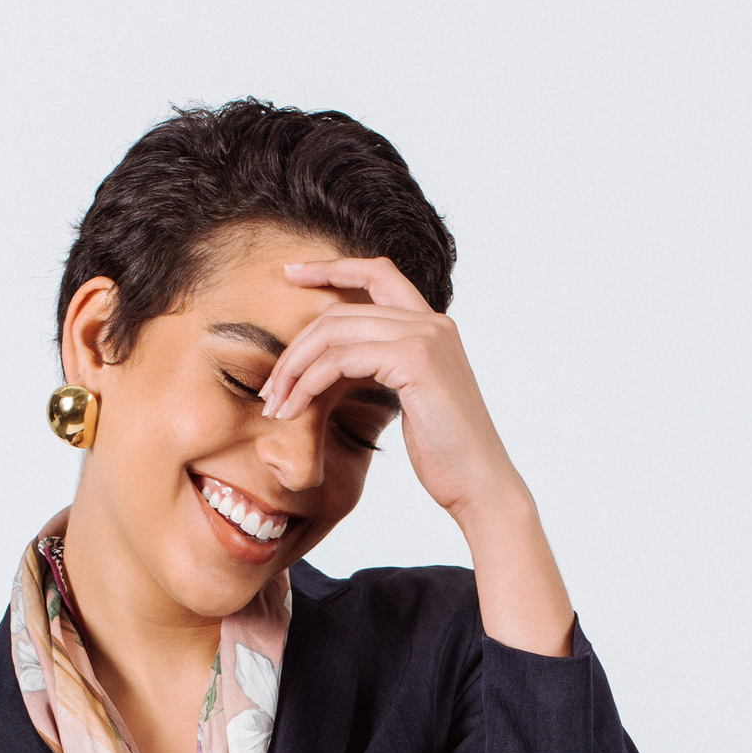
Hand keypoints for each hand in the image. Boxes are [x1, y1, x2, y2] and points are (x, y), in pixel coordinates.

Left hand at [262, 259, 519, 529]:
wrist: (480, 484)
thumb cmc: (446, 454)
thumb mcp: (413, 400)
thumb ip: (385, 369)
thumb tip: (339, 366)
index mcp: (433, 325)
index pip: (377, 273)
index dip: (331, 268)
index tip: (290, 272)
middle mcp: (432, 321)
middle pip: (341, 310)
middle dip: (297, 346)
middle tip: (271, 386)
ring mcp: (425, 337)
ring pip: (335, 332)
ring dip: (295, 368)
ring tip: (275, 403)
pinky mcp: (414, 360)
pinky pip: (341, 359)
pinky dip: (309, 382)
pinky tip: (295, 408)